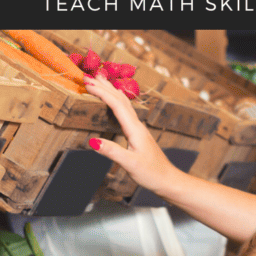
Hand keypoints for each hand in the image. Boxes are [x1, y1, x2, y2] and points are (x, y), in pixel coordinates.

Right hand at [83, 74, 177, 191]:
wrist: (168, 179)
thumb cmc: (151, 173)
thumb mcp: (130, 164)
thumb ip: (112, 151)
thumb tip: (92, 141)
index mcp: (135, 129)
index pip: (116, 105)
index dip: (102, 93)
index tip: (88, 84)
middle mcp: (138, 125)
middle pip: (120, 100)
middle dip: (105, 87)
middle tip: (89, 76)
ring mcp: (139, 129)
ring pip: (124, 104)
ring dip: (111, 91)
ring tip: (101, 81)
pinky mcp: (138, 134)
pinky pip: (126, 112)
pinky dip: (117, 102)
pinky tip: (114, 103)